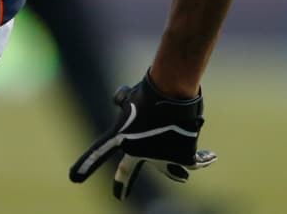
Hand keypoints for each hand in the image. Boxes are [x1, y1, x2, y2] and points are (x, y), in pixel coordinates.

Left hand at [69, 71, 216, 200]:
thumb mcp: (132, 96)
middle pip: (128, 170)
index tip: (74, 178)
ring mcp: (159, 159)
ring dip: (175, 172)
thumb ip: (124, 101)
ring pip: (168, 169)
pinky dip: (204, 158)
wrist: (171, 94)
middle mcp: (137, 153)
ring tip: (182, 176)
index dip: (86, 164)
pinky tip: (211, 157)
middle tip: (119, 196)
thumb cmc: (150, 91)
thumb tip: (119, 99)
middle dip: (123, 183)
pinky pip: (193, 162)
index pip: (99, 151)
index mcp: (121, 137)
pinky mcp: (181, 158)